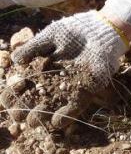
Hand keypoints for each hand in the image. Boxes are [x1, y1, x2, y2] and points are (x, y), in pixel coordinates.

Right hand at [2, 10, 128, 129]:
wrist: (99, 31)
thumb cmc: (73, 32)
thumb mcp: (50, 37)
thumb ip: (33, 48)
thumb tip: (16, 60)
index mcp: (42, 70)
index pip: (23, 86)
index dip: (13, 95)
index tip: (6, 102)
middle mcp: (55, 81)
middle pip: (37, 99)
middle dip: (26, 109)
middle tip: (19, 116)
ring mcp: (71, 87)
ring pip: (54, 105)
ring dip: (43, 115)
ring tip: (34, 122)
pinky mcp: (87, 90)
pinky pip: (76, 105)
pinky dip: (67, 114)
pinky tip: (56, 122)